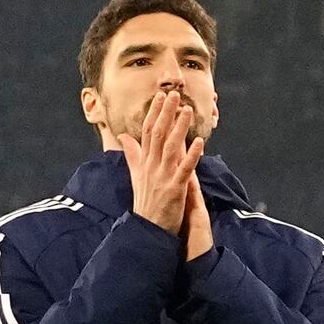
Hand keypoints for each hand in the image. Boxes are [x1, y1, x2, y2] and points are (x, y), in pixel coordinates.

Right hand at [122, 81, 201, 241]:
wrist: (146, 229)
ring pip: (170, 147)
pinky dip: (191, 155)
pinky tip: (199, 142)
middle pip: (157, 135)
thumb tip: (124, 137)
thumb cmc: (145, 202)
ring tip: (187, 110)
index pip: (148, 132)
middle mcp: (151, 166)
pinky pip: (184, 169)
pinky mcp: (174, 189)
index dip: (155, 113)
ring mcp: (162, 177)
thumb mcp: (136, 175)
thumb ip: (132, 154)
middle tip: (173, 94)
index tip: (161, 96)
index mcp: (144, 162)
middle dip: (165, 114)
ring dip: (179, 128)